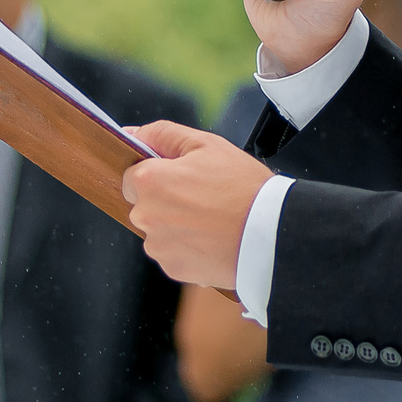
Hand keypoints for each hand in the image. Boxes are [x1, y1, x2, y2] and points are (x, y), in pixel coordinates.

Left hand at [123, 121, 274, 290]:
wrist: (271, 232)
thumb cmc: (243, 186)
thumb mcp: (207, 145)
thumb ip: (164, 134)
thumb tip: (131, 133)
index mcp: (149, 182)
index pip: (132, 176)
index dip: (160, 174)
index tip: (185, 178)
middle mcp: (145, 216)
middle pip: (145, 205)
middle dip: (167, 200)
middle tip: (205, 197)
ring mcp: (158, 246)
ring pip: (159, 231)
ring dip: (177, 226)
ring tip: (212, 220)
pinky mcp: (173, 268)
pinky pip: (174, 253)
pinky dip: (189, 247)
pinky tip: (213, 238)